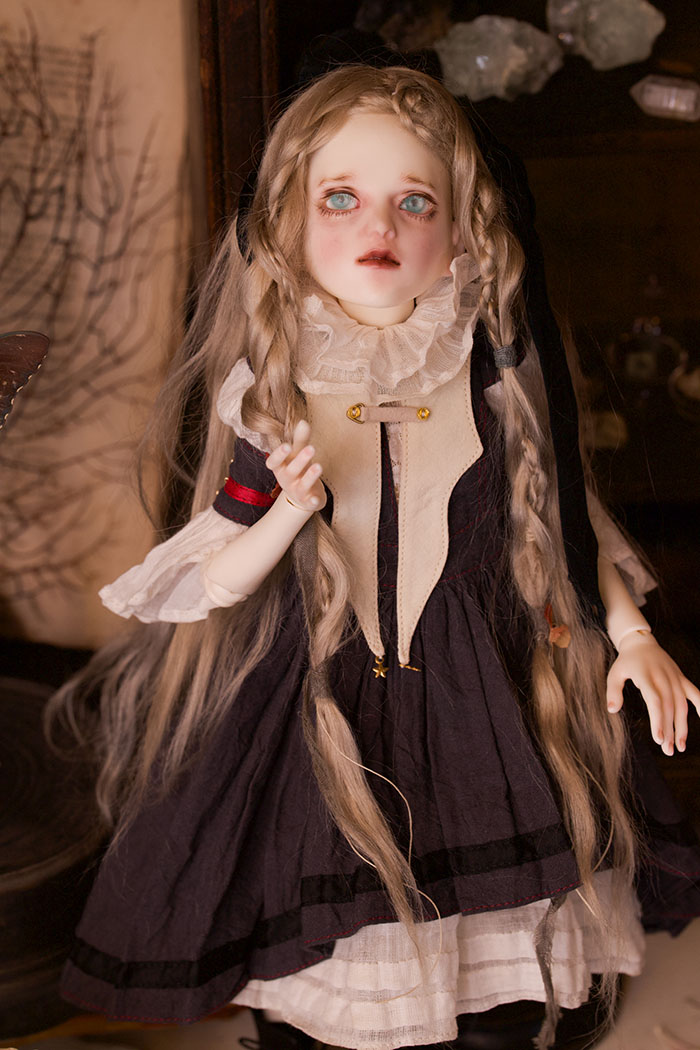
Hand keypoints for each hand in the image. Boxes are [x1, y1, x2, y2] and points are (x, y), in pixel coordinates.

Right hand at [266, 420, 325, 512]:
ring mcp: (297, 492)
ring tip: (319, 466)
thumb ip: (300, 440)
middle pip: (290, 471)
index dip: (278, 455)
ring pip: (302, 485)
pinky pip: (310, 503)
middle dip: (300, 460)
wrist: (301, 496)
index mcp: (281, 467)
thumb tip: (302, 421)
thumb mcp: (297, 454)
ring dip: (310, 477)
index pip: (274, 462)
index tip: (286, 446)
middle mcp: (286, 480)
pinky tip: (316, 501)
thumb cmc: (298, 469)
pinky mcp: (308, 501)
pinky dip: (313, 502)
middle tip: (312, 448)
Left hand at [606, 631, 699, 755]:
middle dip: (670, 731)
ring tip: (680, 746)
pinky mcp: (681, 678)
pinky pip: (695, 693)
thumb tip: (612, 710)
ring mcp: (675, 678)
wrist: (642, 643)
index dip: (658, 720)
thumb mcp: (614, 673)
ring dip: (683, 726)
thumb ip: (613, 691)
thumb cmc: (627, 662)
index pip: (655, 701)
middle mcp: (663, 678)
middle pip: (669, 708)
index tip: (659, 739)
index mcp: (646, 677)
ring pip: (682, 705)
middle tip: (668, 751)